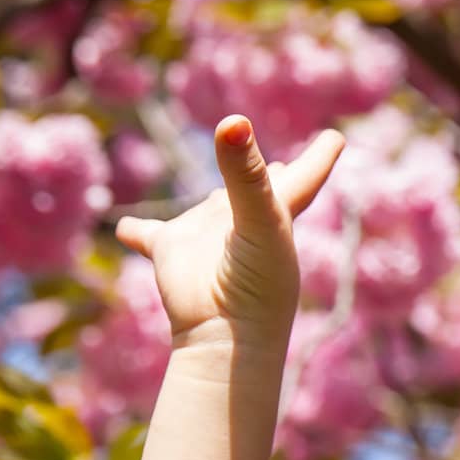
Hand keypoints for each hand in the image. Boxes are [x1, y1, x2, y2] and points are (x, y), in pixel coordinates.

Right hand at [114, 115, 344, 351]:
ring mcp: (208, 239)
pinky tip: (123, 229)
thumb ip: (246, 175)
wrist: (224, 338)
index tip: (336, 138)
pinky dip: (135, 231)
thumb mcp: (259, 223)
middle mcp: (244, 222)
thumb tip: (232, 122)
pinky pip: (148, 234)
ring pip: (207, 213)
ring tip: (212, 195)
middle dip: (265, 176)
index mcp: (277, 215)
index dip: (320, 156)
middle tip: (278, 164)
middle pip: (257, 191)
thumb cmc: (255, 284)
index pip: (305, 176)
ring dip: (210, 206)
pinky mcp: (171, 252)